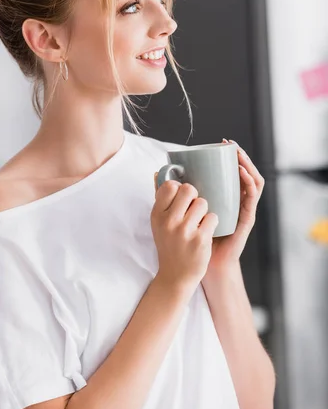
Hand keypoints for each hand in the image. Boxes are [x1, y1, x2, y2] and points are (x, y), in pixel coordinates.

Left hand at [154, 139, 264, 274]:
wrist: (201, 266)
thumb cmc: (191, 239)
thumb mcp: (180, 210)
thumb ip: (171, 193)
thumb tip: (156, 173)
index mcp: (224, 197)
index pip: (232, 172)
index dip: (229, 156)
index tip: (220, 142)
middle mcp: (236, 201)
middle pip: (243, 172)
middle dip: (239, 155)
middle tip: (229, 144)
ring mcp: (243, 209)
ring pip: (252, 181)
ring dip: (247, 164)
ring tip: (237, 153)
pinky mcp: (246, 219)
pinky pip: (251, 198)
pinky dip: (248, 182)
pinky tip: (240, 172)